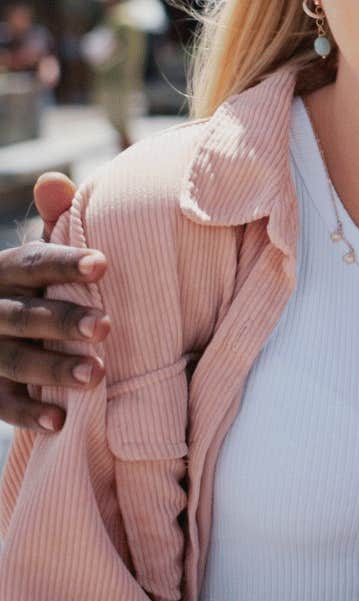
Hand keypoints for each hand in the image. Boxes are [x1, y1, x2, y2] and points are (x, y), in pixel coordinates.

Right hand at [0, 172, 109, 431]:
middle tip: (107, 326)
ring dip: (53, 369)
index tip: (104, 263)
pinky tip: (61, 420)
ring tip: (98, 376)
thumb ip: (51, 223)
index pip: (32, 263)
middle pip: (22, 315)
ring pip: (13, 359)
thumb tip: (55, 180)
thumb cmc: (21, 285)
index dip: (66, 262)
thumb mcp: (28, 256)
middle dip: (62, 321)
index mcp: (1, 271)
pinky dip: (27, 412)